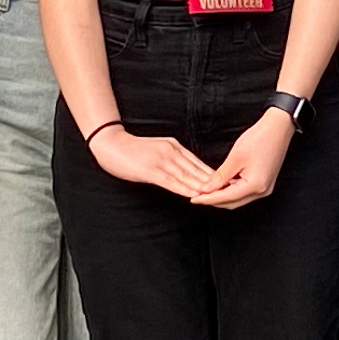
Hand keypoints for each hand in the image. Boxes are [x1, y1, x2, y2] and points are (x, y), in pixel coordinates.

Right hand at [88, 120, 220, 198]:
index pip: (198, 163)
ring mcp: (162, 160)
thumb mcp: (157, 150)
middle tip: (228, 190)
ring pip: (187, 176)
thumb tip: (186, 172)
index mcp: (174, 146)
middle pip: (196, 169)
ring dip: (202, 187)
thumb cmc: (131, 150)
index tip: (226, 182)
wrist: (110, 143)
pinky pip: (171, 181)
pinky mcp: (151, 169)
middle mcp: (171, 151)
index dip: (213, 174)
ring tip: (216, 195)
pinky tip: (193, 195)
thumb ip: (171, 159)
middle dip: (213, 181)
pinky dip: (184, 189)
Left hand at [188, 106, 297, 211]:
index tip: (194, 199)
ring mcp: (264, 188)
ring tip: (207, 190)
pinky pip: (244, 192)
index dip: (208, 199)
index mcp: (255, 186)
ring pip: (238, 199)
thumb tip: (207, 189)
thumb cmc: (260, 138)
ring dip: (222, 196)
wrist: (279, 128)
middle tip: (197, 196)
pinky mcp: (264, 183)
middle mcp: (261, 191)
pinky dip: (231, 190)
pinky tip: (221, 185)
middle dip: (214, 201)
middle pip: (232, 203)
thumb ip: (220, 176)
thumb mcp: (235, 157)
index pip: (226, 198)